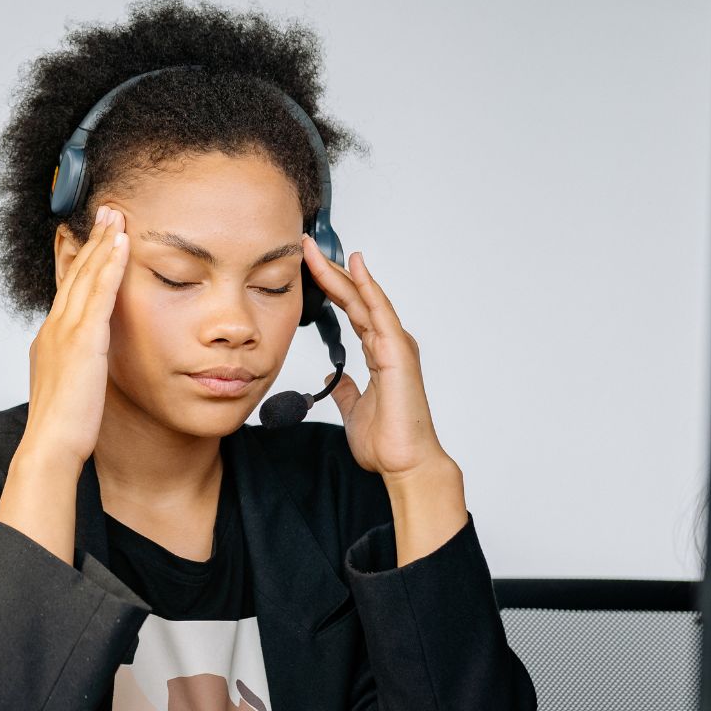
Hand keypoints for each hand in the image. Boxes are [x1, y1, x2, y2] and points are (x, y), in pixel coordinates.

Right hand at [21, 204, 129, 468]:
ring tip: (116, 216)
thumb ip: (75, 366)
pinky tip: (122, 245)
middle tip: (105, 211)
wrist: (50, 446)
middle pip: (74, 273)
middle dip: (91, 240)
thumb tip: (84, 362)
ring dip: (102, 242)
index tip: (89, 237)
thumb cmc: (62, 428)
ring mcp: (66, 332)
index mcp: (50, 340)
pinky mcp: (83, 340)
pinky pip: (99, 294)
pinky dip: (110, 265)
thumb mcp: (68, 388)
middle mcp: (54, 329)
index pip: (66, 290)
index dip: (79, 260)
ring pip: (85, 276)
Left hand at [301, 238, 453, 481]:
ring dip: (341, 272)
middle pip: (355, 297)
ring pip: (364, 298)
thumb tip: (335, 380)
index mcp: (379, 353)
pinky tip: (355, 266)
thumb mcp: (354, 409)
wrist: (404, 463)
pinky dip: (368, 287)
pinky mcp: (398, 352)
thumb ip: (347, 390)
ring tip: (317, 250)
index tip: (307, 268)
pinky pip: (380, 312)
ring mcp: (395, 345)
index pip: (350, 310)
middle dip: (330, 271)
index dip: (329, 287)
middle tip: (305, 246)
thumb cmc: (387, 440)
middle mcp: (389, 343)